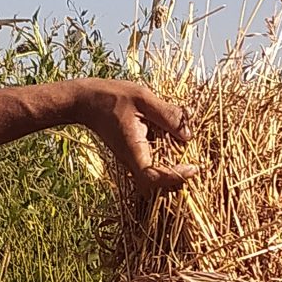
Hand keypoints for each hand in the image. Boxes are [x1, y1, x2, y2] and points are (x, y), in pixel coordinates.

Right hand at [76, 81, 195, 190]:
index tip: (193, 167)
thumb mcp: (143, 99)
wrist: (86, 101)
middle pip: (157, 183)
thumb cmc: (111, 97)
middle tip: (195, 162)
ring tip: (188, 152)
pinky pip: (152, 163)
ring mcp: (132, 159)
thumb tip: (188, 134)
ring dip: (173, 168)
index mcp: (133, 150)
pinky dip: (167, 157)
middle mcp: (131, 160)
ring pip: (155, 175)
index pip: (153, 178)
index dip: (175, 177)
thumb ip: (167, 115)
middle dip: (177, 178)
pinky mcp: (134, 154)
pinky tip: (175, 139)